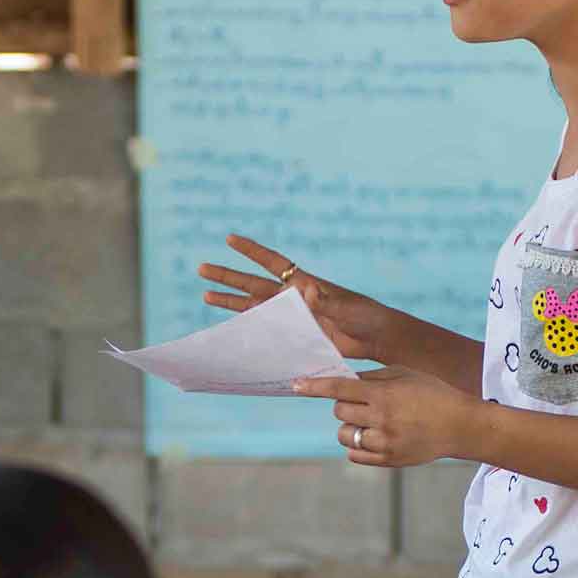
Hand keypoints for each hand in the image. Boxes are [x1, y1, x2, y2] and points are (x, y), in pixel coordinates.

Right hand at [197, 234, 401, 363]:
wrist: (376, 337)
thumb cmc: (366, 317)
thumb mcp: (347, 308)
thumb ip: (327, 301)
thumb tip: (308, 290)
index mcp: (305, 283)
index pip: (273, 263)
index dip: (251, 251)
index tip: (229, 239)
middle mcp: (293, 296)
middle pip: (253, 283)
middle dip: (228, 276)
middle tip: (201, 268)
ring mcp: (292, 315)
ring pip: (254, 305)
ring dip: (231, 300)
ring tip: (205, 294)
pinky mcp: (295, 333)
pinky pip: (265, 328)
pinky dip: (247, 326)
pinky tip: (229, 326)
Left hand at [291, 368, 477, 467]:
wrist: (461, 426)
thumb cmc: (433, 394)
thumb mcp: (405, 375)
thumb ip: (373, 378)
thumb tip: (344, 382)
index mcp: (384, 395)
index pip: (339, 389)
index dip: (314, 386)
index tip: (295, 384)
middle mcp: (381, 419)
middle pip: (339, 412)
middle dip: (344, 405)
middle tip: (363, 403)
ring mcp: (384, 442)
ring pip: (344, 435)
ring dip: (350, 427)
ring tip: (370, 422)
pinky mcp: (388, 460)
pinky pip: (355, 454)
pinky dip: (357, 445)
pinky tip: (373, 436)